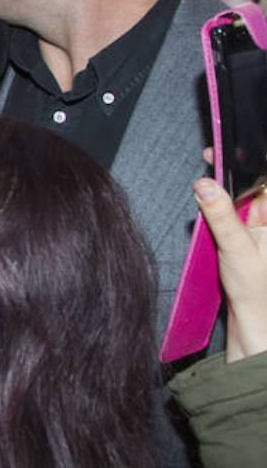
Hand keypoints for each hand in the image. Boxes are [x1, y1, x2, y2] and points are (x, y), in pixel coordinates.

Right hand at [193, 178, 266, 361]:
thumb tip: (206, 185)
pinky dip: (223, 205)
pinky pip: (236, 208)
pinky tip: (212, 208)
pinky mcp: (252, 231)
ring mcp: (263, 224)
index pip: (264, 179)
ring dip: (225, 190)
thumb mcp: (235, 248)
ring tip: (208, 190)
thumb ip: (221, 215)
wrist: (255, 317)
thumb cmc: (256, 290)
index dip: (245, 160)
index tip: (222, 150)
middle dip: (231, 172)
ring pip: (244, 194)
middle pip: (254, 183)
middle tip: (210, 160)